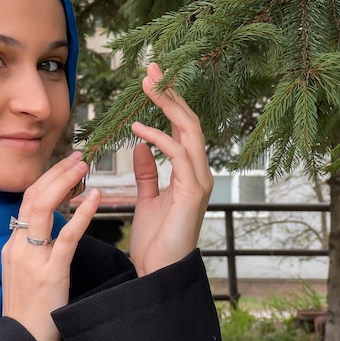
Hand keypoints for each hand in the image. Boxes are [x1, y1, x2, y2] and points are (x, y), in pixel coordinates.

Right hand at [1, 152, 99, 340]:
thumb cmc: (27, 310)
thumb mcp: (21, 273)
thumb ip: (31, 247)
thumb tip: (47, 227)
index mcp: (13, 245)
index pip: (27, 201)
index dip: (46, 179)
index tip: (65, 165)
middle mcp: (18, 246)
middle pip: (33, 197)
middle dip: (55, 172)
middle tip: (78, 157)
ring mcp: (32, 259)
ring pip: (43, 209)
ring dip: (64, 183)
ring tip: (84, 167)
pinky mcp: (50, 274)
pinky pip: (65, 238)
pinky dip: (81, 214)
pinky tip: (93, 198)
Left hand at [129, 63, 212, 276]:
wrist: (158, 272)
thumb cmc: (155, 239)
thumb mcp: (147, 197)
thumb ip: (147, 173)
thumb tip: (141, 146)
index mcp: (189, 171)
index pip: (182, 127)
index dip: (168, 101)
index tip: (150, 79)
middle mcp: (199, 172)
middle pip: (189, 121)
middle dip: (171, 93)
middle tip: (151, 68)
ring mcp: (199, 181)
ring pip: (190, 132)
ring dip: (169, 106)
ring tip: (147, 86)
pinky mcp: (193, 193)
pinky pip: (179, 156)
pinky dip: (159, 139)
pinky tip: (139, 129)